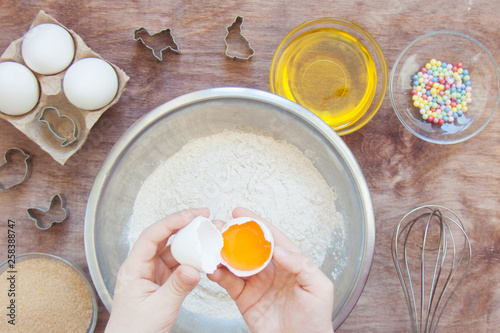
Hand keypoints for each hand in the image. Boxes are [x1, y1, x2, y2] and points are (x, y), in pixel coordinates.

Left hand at [105, 208, 209, 332]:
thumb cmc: (134, 331)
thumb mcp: (159, 309)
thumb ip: (177, 287)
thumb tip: (193, 268)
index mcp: (133, 268)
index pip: (151, 236)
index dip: (172, 222)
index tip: (191, 215)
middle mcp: (142, 267)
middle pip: (163, 239)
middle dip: (183, 226)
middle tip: (203, 217)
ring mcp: (153, 275)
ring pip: (173, 252)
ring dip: (190, 244)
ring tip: (208, 236)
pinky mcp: (162, 284)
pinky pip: (178, 266)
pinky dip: (192, 261)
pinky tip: (203, 258)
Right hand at [209, 207, 333, 332]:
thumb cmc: (316, 319)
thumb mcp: (319, 287)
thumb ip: (301, 264)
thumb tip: (278, 249)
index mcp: (289, 262)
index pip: (272, 238)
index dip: (257, 224)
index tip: (241, 212)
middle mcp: (270, 270)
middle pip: (249, 247)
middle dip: (234, 235)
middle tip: (219, 227)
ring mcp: (256, 283)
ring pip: (235, 262)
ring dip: (222, 253)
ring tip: (211, 245)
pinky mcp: (244, 298)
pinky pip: (229, 283)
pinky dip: (219, 275)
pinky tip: (213, 269)